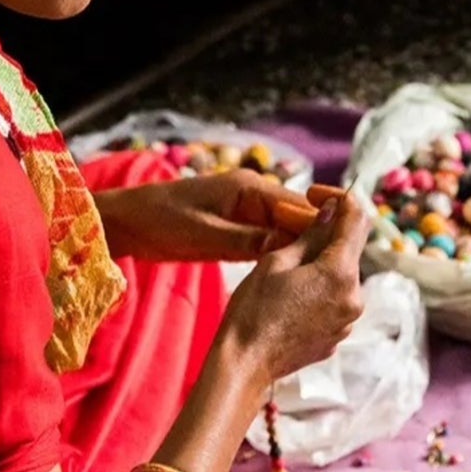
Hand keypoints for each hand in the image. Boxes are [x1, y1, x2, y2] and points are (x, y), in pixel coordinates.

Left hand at [95, 170, 320, 262]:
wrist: (127, 222)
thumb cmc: (160, 222)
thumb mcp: (205, 236)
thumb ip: (247, 242)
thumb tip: (290, 249)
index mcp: (250, 189)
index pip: (300, 207)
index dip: (323, 230)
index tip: (343, 257)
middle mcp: (255, 197)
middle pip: (299, 220)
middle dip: (317, 244)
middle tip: (339, 277)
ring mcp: (247, 214)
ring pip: (287, 233)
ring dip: (302, 253)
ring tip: (322, 282)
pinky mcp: (238, 230)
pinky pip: (270, 242)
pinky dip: (283, 257)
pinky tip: (296, 279)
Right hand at [217, 189, 369, 388]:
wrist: (244, 364)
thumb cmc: (252, 310)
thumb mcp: (276, 260)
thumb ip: (311, 234)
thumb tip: (333, 211)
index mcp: (341, 273)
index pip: (357, 220)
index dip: (340, 199)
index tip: (316, 195)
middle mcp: (354, 297)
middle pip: (349, 250)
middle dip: (326, 235)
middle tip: (291, 232)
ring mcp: (347, 321)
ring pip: (341, 277)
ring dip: (321, 264)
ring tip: (285, 269)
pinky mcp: (336, 336)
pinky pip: (334, 302)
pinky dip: (318, 290)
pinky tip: (289, 296)